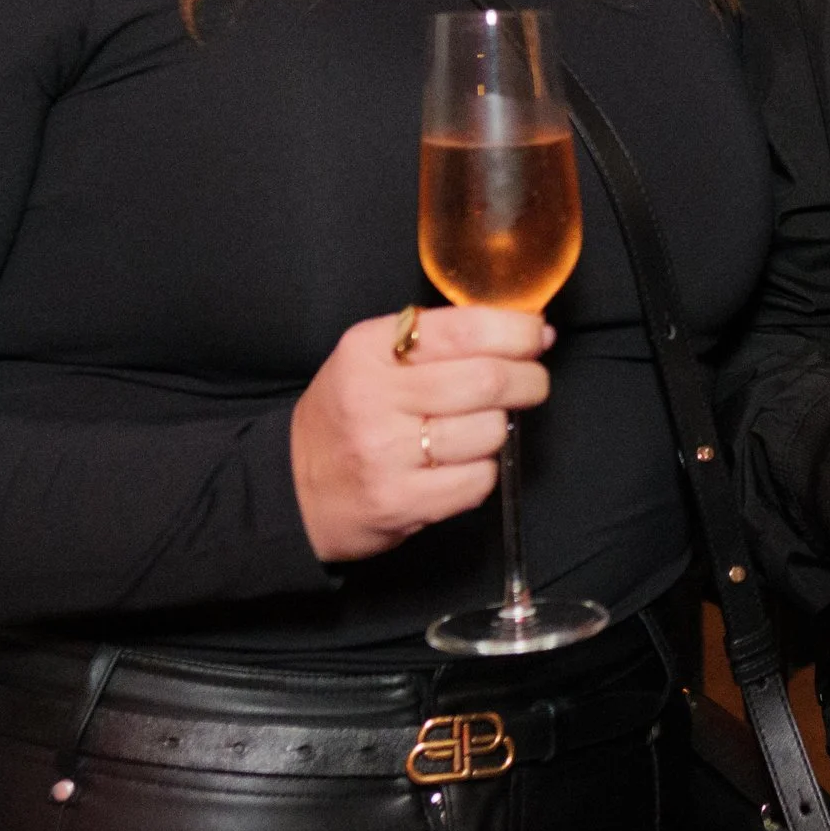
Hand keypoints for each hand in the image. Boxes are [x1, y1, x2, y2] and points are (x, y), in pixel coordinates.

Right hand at [289, 307, 553, 561]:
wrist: (292, 489)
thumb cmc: (349, 414)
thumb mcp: (373, 357)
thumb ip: (439, 338)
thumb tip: (527, 330)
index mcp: (370, 349)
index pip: (466, 329)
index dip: (516, 331)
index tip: (536, 335)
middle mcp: (375, 397)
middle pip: (488, 380)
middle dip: (528, 379)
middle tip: (533, 382)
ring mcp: (386, 453)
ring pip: (489, 431)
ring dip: (500, 429)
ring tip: (480, 428)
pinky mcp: (399, 502)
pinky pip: (478, 480)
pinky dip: (484, 471)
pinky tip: (461, 465)